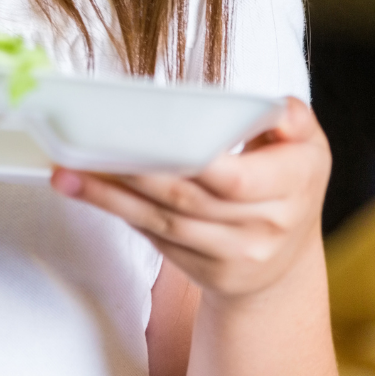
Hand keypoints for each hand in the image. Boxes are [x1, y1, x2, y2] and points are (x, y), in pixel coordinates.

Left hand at [52, 97, 330, 302]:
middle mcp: (263, 226)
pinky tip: (88, 191)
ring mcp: (232, 254)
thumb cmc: (289, 187)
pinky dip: (120, 213)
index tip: (146, 136)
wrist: (284, 268)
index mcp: (292, 186)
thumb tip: (275, 105)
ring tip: (67, 172)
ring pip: (162, 222)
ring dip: (109, 197)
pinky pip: (155, 238)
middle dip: (132, 173)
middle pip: (186, 199)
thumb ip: (291, 120)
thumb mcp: (307, 149)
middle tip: (85, 147)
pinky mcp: (203, 271)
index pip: (233, 179)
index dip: (189, 161)